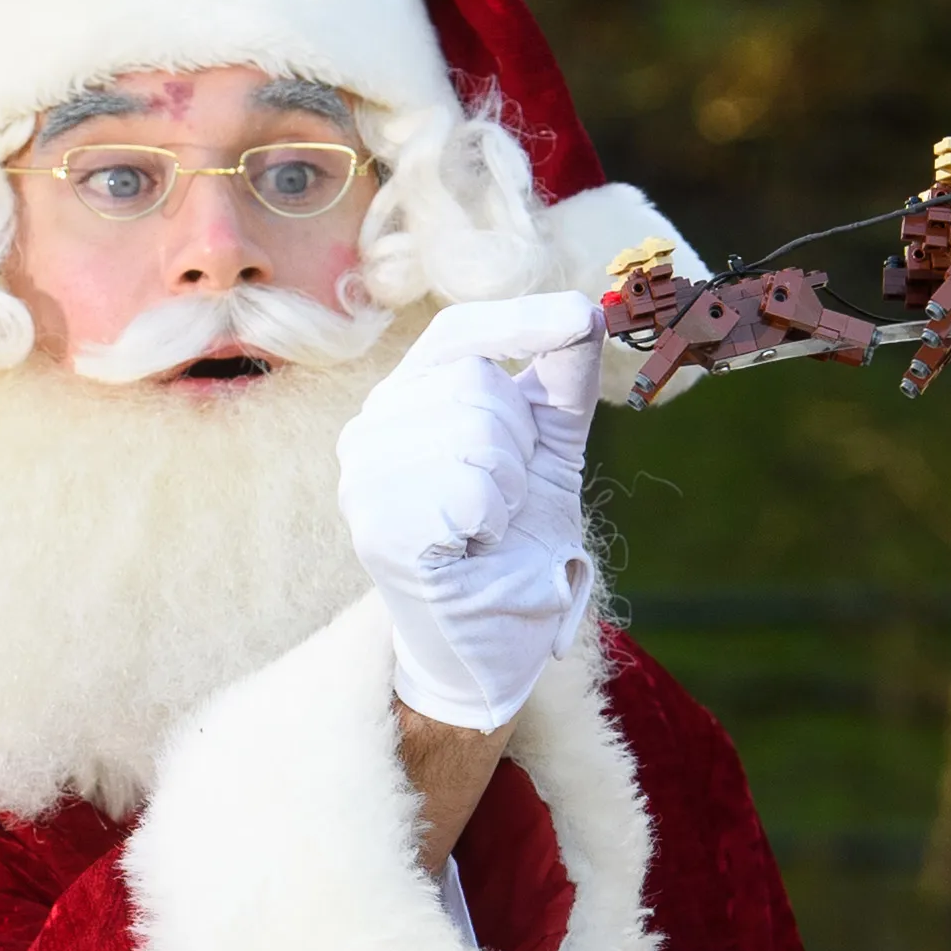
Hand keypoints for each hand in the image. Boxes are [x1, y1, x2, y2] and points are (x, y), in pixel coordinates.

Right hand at [337, 292, 607, 733]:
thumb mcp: (550, 452)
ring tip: (490, 527)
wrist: (494, 641)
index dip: (517, 319)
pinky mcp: (377, 528)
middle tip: (507, 500)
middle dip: (520, 443)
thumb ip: (562, 382)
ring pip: (473, 433)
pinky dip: (492, 522)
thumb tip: (586, 309)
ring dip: (509, 488)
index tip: (578, 315)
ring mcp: (364, 478)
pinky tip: (474, 548)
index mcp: (408, 401)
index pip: (454, 333)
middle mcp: (371, 430)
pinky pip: (466, 490)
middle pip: (475, 382)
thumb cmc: (516, 544)